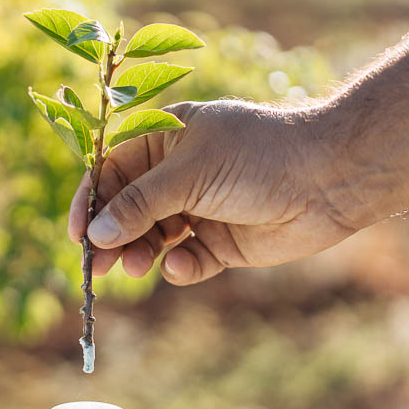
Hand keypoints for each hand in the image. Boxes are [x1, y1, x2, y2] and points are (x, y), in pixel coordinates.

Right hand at [67, 100, 359, 284]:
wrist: (330, 179)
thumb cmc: (257, 157)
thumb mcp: (188, 174)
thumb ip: (139, 204)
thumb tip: (96, 235)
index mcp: (164, 141)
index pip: (111, 172)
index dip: (91, 202)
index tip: (78, 235)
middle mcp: (177, 174)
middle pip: (126, 210)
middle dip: (112, 238)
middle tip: (98, 268)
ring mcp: (198, 209)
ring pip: (152, 239)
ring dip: (141, 254)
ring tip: (140, 268)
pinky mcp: (220, 242)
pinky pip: (186, 260)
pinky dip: (181, 267)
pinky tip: (186, 265)